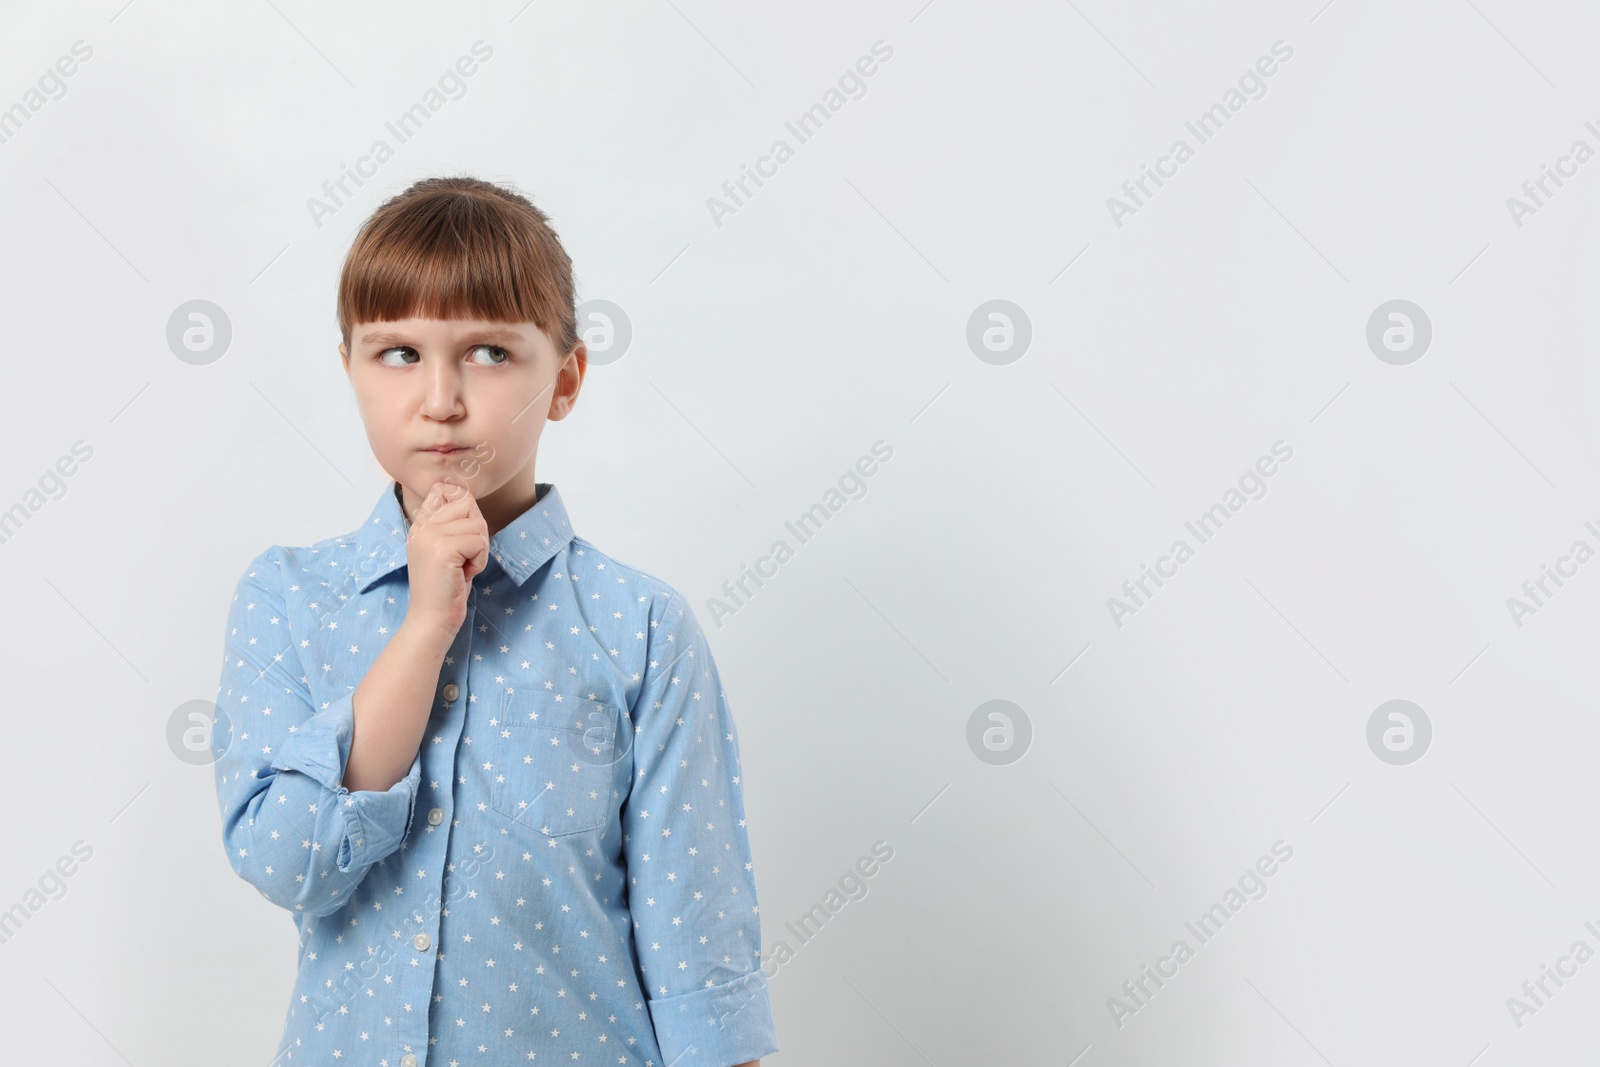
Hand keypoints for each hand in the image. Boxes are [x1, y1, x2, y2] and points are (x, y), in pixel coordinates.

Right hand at [403, 479, 488, 638]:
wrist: (431, 620)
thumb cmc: (445, 588)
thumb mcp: (447, 550)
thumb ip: (452, 524)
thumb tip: (463, 493)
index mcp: (420, 525)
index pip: (442, 489)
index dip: (461, 502)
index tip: (462, 530)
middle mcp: (422, 527)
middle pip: (467, 504)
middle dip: (476, 532)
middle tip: (464, 557)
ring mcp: (429, 536)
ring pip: (477, 524)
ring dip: (479, 549)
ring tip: (462, 567)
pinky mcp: (442, 549)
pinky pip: (479, 542)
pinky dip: (479, 561)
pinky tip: (464, 574)